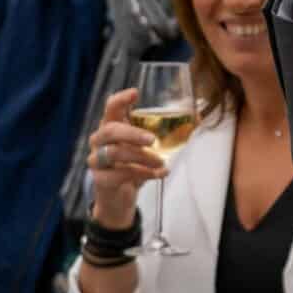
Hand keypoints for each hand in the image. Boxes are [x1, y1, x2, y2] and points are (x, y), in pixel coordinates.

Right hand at [86, 89, 164, 227]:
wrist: (120, 199)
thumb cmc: (133, 166)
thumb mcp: (145, 148)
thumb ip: (161, 134)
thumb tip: (196, 118)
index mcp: (111, 127)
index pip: (111, 108)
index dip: (121, 99)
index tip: (135, 93)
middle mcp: (99, 141)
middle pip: (110, 130)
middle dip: (133, 133)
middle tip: (152, 139)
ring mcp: (97, 160)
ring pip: (115, 153)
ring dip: (142, 157)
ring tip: (161, 162)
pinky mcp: (101, 179)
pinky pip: (121, 173)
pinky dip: (144, 173)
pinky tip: (160, 173)